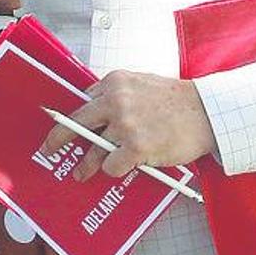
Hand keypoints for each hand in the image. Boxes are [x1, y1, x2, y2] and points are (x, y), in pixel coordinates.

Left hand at [42, 71, 217, 179]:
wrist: (207, 111)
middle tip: (48, 147)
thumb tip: (93, 106)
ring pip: (94, 149)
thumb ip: (117, 92)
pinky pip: (112, 165)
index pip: (84, 100)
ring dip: (86, 164)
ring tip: (80, 172)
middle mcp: (115, 101)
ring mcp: (125, 125)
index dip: (75, 116)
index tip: (59, 123)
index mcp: (114, 82)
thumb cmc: (176, 99)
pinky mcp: (136, 147)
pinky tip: (121, 168)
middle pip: (76, 122)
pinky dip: (114, 169)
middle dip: (58, 137)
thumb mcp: (141, 83)